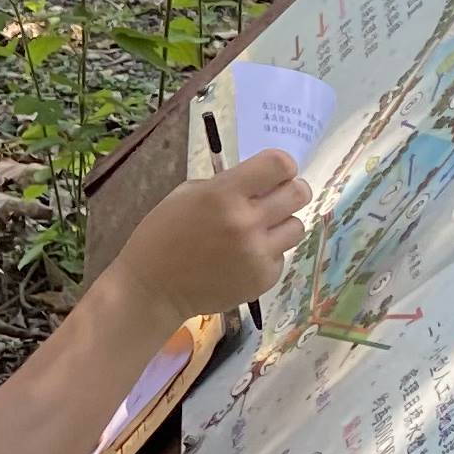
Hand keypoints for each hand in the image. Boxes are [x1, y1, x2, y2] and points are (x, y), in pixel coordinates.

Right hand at [108, 152, 307, 331]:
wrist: (153, 289)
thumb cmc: (162, 235)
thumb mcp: (186, 195)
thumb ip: (227, 185)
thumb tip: (260, 183)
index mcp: (224, 194)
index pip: (280, 164)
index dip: (281, 166)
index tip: (273, 175)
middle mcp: (247, 222)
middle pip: (299, 193)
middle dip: (291, 191)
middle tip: (277, 198)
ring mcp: (258, 253)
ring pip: (296, 226)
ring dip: (281, 224)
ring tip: (257, 231)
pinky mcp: (264, 279)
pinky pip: (281, 256)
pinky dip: (267, 254)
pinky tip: (243, 258)